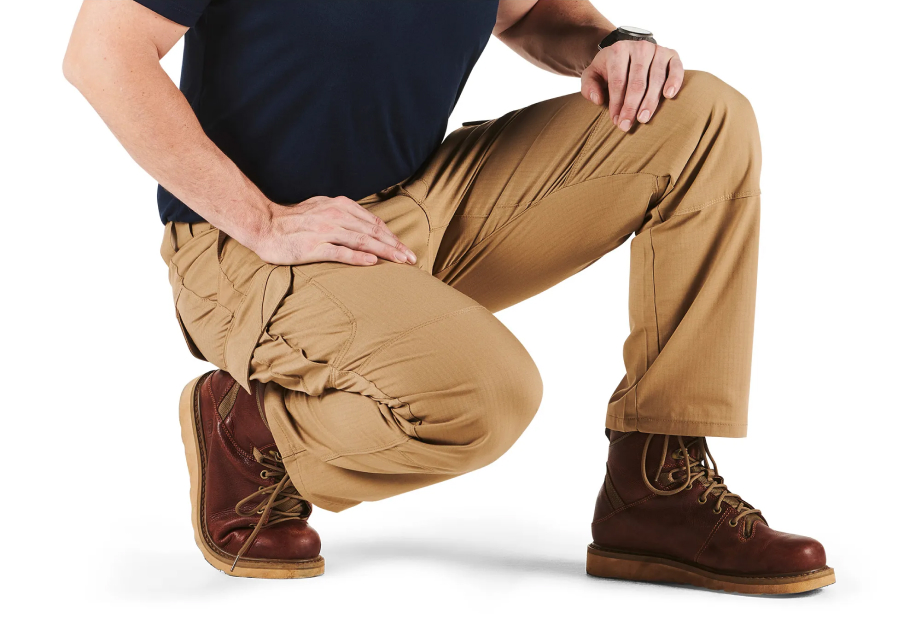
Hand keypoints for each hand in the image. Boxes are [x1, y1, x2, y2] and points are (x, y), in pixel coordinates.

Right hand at [252, 196, 416, 265]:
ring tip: (401, 261)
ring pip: (362, 241)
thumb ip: (343, 216)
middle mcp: (335, 216)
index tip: (405, 248)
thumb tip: (366, 226)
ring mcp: (324, 231)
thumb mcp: (322, 210)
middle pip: (372, 232)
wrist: (264, 225)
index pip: (373, 222)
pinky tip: (373, 262)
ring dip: (384, 251)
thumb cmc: (294, 221)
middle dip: (395, 245)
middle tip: (412, 258)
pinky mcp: (313, 247)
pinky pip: (340, 252)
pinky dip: (358, 257)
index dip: (392, 235)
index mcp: (339, 206)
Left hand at [581, 40, 683, 131]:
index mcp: (618, 50)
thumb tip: (598, 100)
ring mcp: (657, 50)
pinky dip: (674, 81)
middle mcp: (640, 47)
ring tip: (642, 119)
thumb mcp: (592, 74)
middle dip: (631, 107)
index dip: (616, 103)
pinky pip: (676, 68)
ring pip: (655, 79)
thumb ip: (588, 86)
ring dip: (649, 101)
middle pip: (636, 82)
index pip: (618, 81)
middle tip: (626, 126)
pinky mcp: (672, 54)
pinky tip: (668, 96)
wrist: (627, 52)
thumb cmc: (609, 69)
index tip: (615, 121)